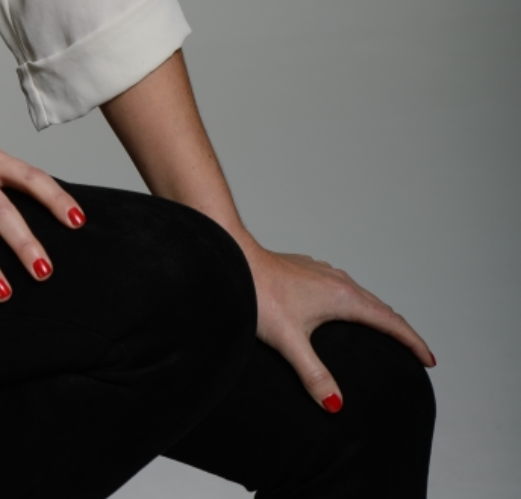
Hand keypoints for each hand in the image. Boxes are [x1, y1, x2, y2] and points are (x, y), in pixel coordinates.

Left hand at [243, 242, 435, 409]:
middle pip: (379, 306)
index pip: (388, 320)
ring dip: (377, 313)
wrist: (232, 257)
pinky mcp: (305, 269)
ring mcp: (320, 271)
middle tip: (415, 351)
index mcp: (341, 296)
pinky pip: (342, 287)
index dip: (412, 341)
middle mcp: (336, 279)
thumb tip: (336, 406)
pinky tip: (342, 311)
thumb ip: (314, 374)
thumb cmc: (258, 293)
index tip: (429, 360)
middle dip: (400, 329)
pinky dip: (355, 302)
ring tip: (385, 333)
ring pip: (360, 294)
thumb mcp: (289, 341)